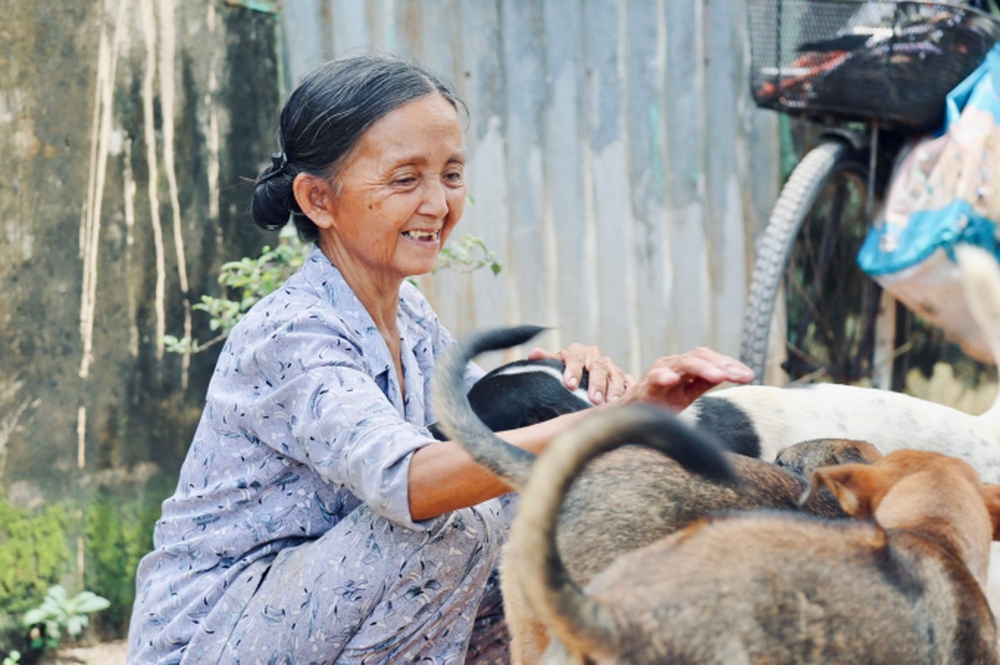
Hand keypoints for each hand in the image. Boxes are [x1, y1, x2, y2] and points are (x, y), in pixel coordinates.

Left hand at [527, 343, 629, 404]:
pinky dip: (629, 390)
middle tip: (594, 399)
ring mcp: (611, 367)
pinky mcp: (623, 378)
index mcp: (577, 352)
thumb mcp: (553, 368)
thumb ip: (546, 361)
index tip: (570, 385)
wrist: (579, 377)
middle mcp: (596, 357)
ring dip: (614, 389)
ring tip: (611, 404)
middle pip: (598, 366)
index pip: (575, 356)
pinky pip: (629, 382)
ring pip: (615, 374)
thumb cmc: (563, 375)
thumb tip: (534, 354)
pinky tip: (629, 401)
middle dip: (596, 383)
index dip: (573, 370)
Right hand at [621, 347, 754, 410]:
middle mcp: (671, 364)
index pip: (710, 358)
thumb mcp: (686, 393)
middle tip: (740, 376)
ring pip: (682, 364)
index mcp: (684, 366)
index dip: (730, 364)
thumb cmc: (658, 403)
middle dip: (722, 365)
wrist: (628, 416)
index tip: (749, 376)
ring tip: (720, 376)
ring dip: (702, 368)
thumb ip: (704, 382)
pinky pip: (654, 380)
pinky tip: (673, 380)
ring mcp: (657, 374)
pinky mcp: (644, 388)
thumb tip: (734, 374)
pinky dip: (662, 377)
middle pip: (699, 357)